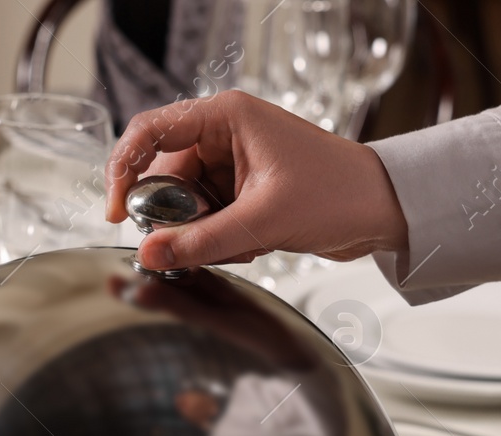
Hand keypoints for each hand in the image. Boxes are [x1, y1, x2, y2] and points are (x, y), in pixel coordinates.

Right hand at [105, 91, 408, 271]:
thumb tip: (148, 254)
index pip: (150, 132)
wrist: (385, 210)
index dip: (123, 170)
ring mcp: (233, 164)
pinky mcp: (243, 191)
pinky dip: (219, 240)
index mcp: (227, 117)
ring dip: (202, 234)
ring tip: (241, 245)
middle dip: (174, 217)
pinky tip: (252, 246)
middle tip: (188, 247)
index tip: (116, 213)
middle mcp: (224, 134)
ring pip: (186, 204)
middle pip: (165, 176)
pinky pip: (208, 218)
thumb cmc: (338, 194)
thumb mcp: (263, 222)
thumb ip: (201, 241)